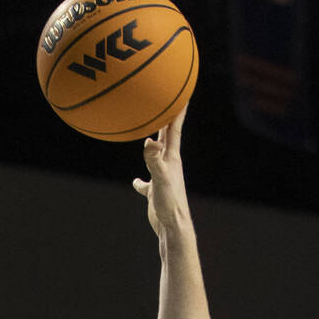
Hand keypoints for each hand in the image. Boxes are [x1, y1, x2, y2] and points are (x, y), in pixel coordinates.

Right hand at [132, 105, 190, 236]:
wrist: (173, 226)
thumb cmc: (170, 203)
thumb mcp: (161, 179)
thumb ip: (154, 160)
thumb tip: (149, 141)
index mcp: (171, 158)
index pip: (174, 129)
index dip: (177, 110)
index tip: (182, 92)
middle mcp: (168, 164)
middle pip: (167, 136)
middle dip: (166, 119)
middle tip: (167, 100)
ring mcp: (162, 176)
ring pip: (156, 155)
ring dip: (153, 144)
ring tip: (148, 134)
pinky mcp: (155, 191)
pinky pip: (147, 181)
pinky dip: (141, 180)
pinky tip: (135, 182)